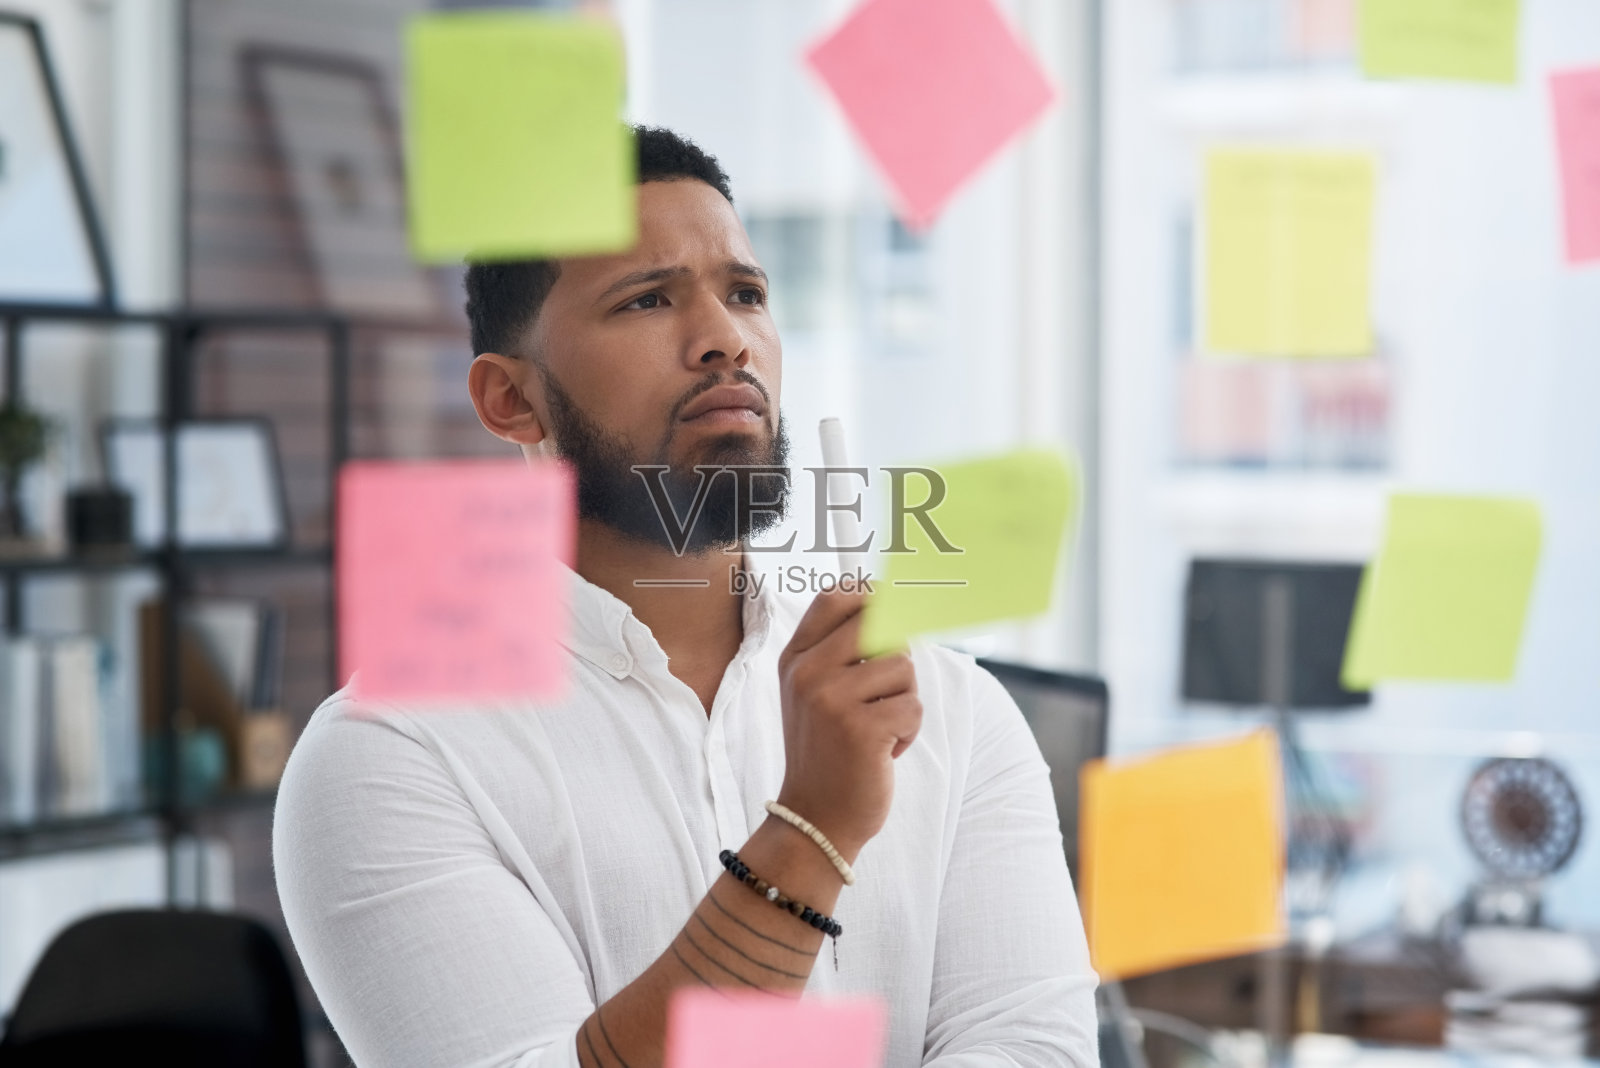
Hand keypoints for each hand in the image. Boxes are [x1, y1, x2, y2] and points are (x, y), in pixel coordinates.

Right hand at [774, 588, 921, 861]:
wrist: (815, 819)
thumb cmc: (830, 752)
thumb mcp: (819, 693)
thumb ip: (845, 650)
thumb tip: (899, 606)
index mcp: (795, 658)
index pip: (835, 597)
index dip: (871, 596)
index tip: (890, 612)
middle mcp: (807, 671)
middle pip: (880, 624)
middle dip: (897, 657)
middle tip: (888, 692)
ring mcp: (830, 698)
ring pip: (903, 666)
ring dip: (904, 701)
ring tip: (880, 730)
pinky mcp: (859, 728)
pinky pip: (912, 706)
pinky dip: (908, 732)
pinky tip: (884, 752)